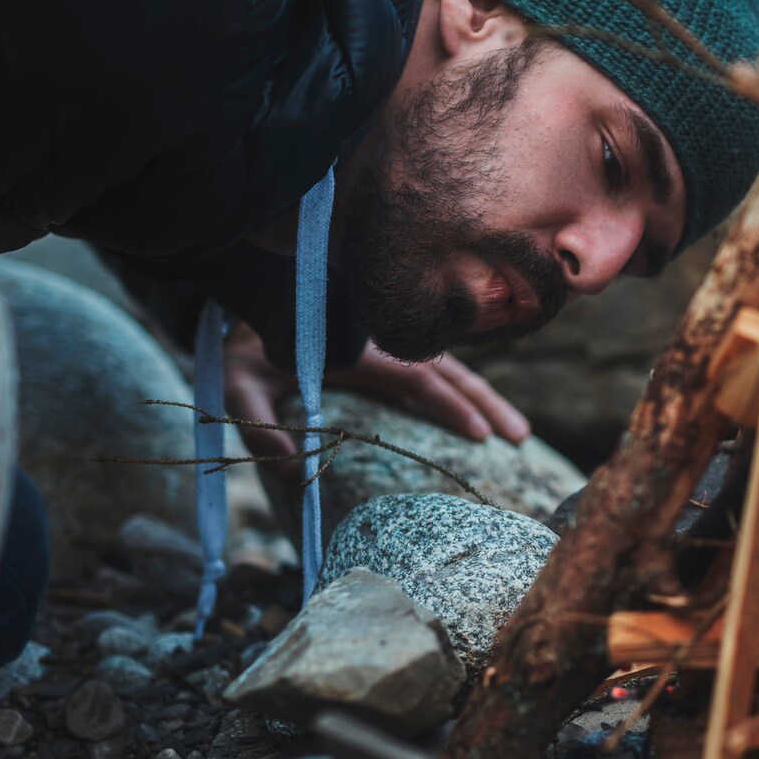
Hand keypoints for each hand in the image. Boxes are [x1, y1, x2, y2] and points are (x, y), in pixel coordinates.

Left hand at [222, 323, 529, 460]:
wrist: (250, 286)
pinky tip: (483, 404)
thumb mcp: (236, 384)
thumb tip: (290, 471)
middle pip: (450, 372)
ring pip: (452, 366)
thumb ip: (258, 425)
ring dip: (486, 397)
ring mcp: (392, 338)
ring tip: (517, 429)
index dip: (450, 408)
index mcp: (359, 352)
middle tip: (521, 438)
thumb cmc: (243, 343)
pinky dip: (467, 383)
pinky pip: (440, 361)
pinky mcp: (391, 339)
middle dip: (488, 405)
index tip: (481, 437)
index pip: (417, 380)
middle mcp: (385, 341)